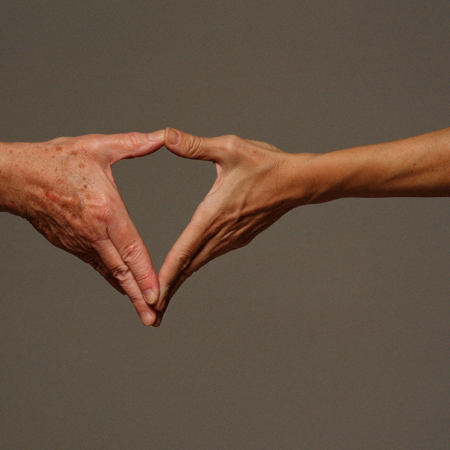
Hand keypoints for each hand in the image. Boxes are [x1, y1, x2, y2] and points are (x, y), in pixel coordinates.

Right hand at [15, 130, 164, 325]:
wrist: (16, 178)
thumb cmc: (57, 160)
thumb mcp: (98, 147)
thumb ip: (133, 144)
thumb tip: (161, 136)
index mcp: (105, 211)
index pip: (130, 249)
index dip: (145, 275)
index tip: (157, 295)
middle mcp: (93, 233)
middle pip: (121, 272)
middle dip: (139, 298)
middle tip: (154, 319)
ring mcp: (80, 243)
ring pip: (109, 272)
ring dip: (127, 292)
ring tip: (146, 313)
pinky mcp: (71, 245)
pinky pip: (97, 265)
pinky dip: (113, 278)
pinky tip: (124, 287)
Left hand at [155, 128, 308, 324]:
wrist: (300, 181)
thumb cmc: (266, 163)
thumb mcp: (229, 148)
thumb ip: (194, 145)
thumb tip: (165, 136)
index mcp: (212, 216)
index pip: (183, 251)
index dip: (165, 275)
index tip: (151, 296)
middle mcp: (220, 234)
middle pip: (188, 267)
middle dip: (168, 290)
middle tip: (149, 314)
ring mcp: (231, 239)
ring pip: (198, 264)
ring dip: (179, 281)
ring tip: (161, 300)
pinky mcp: (238, 238)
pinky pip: (209, 256)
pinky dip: (192, 268)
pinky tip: (183, 272)